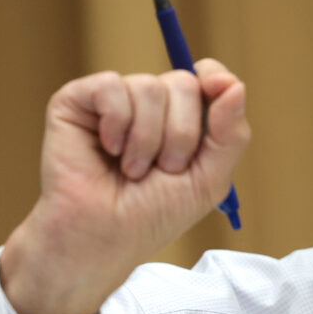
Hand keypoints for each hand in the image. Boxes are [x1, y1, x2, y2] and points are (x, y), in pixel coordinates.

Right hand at [0, 59, 249, 313]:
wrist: (104, 237)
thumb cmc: (153, 214)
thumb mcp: (209, 180)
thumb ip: (231, 134)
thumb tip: (235, 85)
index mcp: (183, 118)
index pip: (207, 76)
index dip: (214, 78)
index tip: (216, 89)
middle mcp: (150, 105)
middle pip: (183, 83)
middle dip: (181, 134)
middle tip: (163, 169)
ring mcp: (114, 101)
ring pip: (148, 86)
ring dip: (147, 139)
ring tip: (133, 170)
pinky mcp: (77, 101)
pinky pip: (110, 86)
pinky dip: (117, 123)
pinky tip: (108, 150)